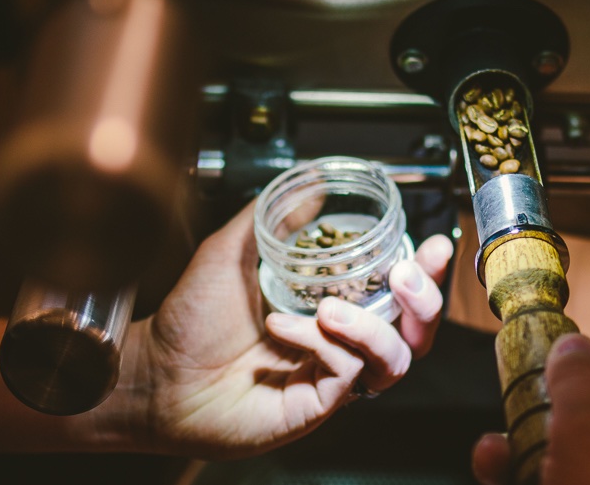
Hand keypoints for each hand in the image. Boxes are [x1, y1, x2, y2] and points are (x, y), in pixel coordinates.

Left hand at [95, 201, 452, 458]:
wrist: (156, 370)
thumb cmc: (191, 318)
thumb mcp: (233, 250)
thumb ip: (275, 217)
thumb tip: (312, 185)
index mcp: (330, 304)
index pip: (395, 291)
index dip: (425, 270)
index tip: (434, 244)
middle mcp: (338, 342)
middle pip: (414, 331)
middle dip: (425, 301)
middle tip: (405, 275)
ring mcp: (330, 375)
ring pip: (394, 358)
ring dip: (370, 327)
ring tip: (330, 308)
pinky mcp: (317, 404)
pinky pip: (347, 374)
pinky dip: (322, 344)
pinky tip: (282, 329)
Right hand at [471, 334, 589, 484]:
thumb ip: (579, 378)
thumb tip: (573, 342)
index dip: (567, 375)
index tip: (526, 370)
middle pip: (570, 434)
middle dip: (525, 430)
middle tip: (499, 441)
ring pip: (548, 474)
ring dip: (511, 465)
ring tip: (490, 467)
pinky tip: (494, 480)